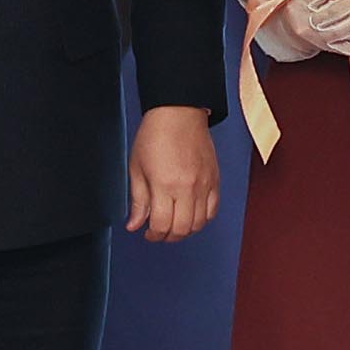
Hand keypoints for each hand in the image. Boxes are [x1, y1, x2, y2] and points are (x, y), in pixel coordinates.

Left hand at [128, 105, 218, 241]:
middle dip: (168, 236)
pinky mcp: (214, 180)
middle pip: (182, 229)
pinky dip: (202, 218)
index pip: (162, 225)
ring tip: (174, 224)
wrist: (179, 112)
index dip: (153, 235)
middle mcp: (187, 188)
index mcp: (164, 185)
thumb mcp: (137, 168)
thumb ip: (138, 200)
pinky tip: (190, 214)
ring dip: (185, 230)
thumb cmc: (155, 134)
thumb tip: (135, 224)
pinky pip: (212, 210)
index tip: (148, 233)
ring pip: (199, 223)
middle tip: (159, 232)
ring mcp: (203, 185)